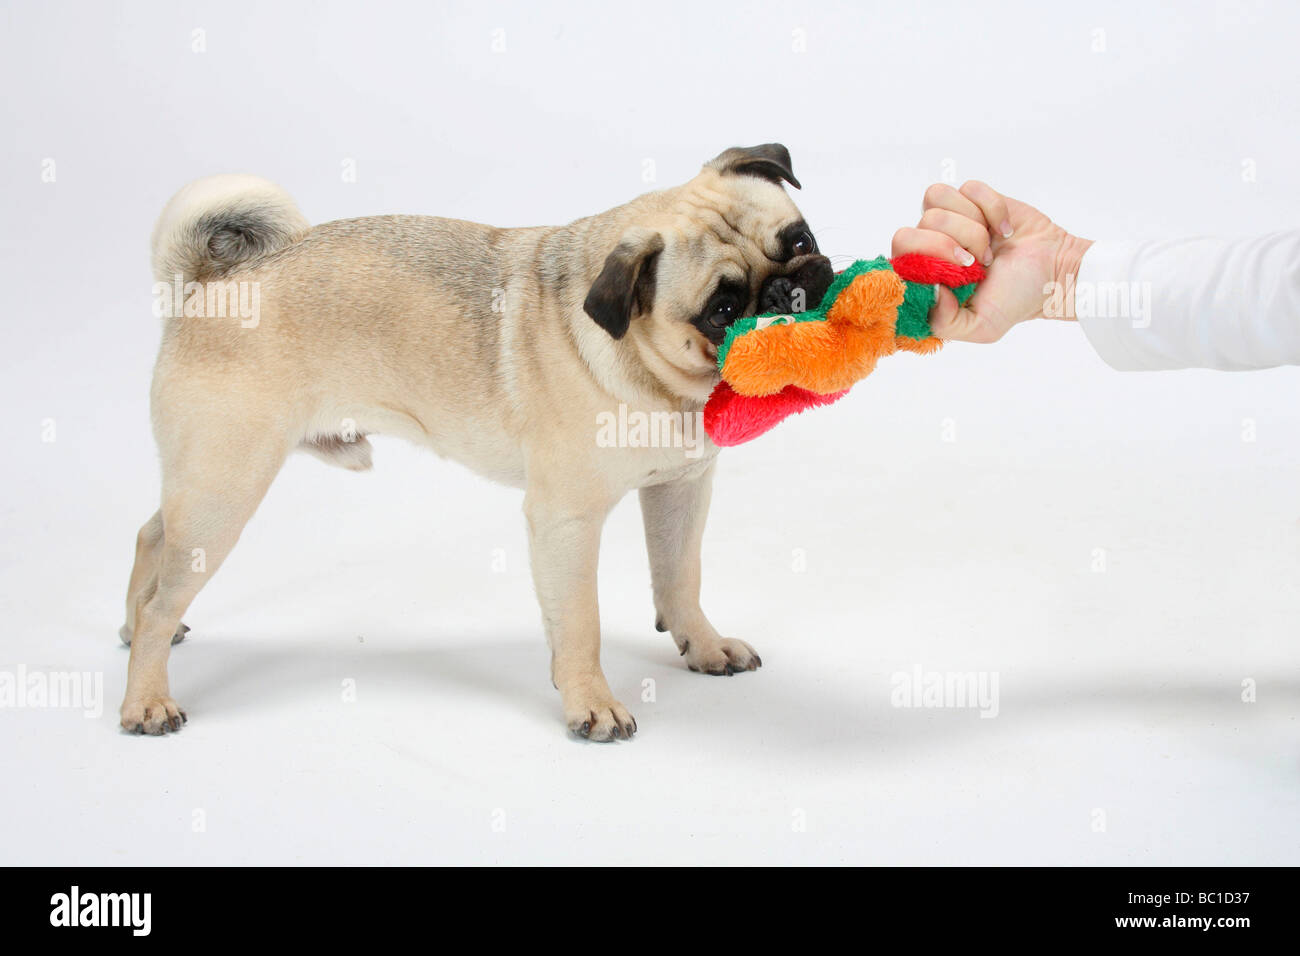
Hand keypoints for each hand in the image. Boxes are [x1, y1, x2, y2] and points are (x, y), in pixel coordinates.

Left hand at [891, 181, 1092, 342]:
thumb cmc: (1015, 299)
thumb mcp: (981, 327)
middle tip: (978, 261)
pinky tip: (1005, 230)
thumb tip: (930, 292)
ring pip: (938, 201)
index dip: (928, 256)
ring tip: (991, 247)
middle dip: (952, 241)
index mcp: (925, 276)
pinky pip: (969, 188)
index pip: (900, 252)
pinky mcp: (974, 198)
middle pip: (920, 224)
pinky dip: (993, 208)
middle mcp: (932, 245)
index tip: (960, 272)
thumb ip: (945, 323)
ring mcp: (952, 219)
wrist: (1054, 271)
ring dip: (973, 226)